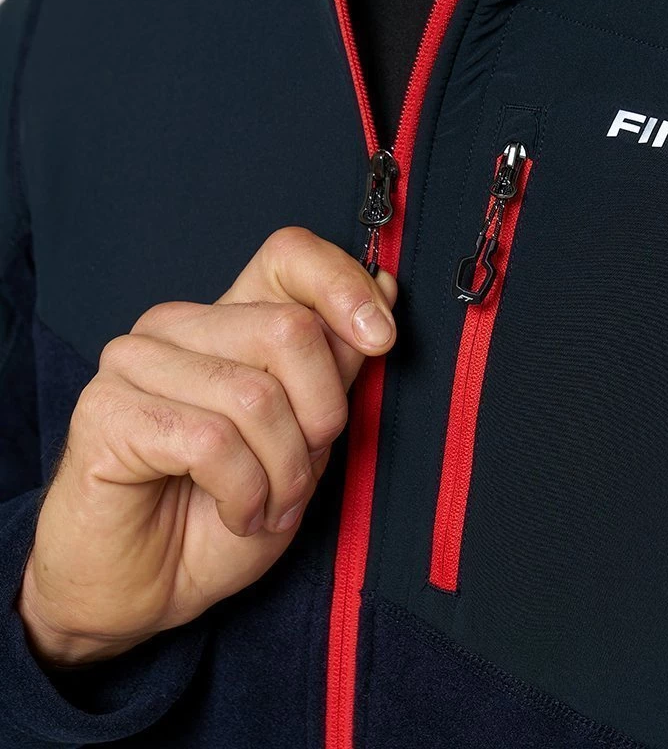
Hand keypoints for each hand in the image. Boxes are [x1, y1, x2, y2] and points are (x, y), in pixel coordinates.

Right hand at [17, 227, 395, 666]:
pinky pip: (212, 441)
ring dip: (284, 472)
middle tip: (301, 474)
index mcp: (229, 318)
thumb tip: (384, 287)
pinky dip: (246, 493)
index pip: (289, 255)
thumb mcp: (306, 437)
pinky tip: (235, 513)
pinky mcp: (106, 411)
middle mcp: (178, 325)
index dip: (344, 287)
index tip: (382, 340)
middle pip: (289, 329)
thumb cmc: (225, 510)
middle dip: (320, 418)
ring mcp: (134, 362)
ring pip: (257, 394)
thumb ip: (336, 364)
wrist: (148, 589)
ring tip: (268, 504)